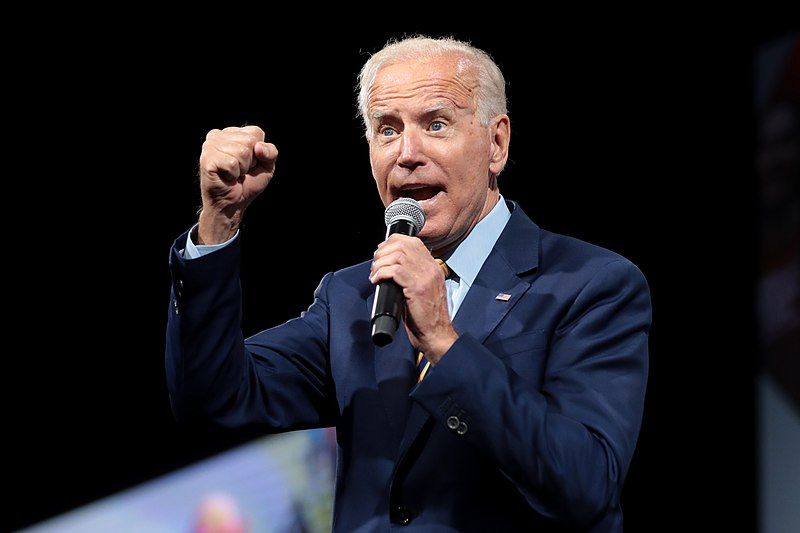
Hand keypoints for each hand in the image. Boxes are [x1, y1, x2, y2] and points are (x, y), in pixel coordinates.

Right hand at [197, 125, 277, 243]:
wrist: (233, 204)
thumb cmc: (248, 183)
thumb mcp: (267, 165)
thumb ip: (271, 152)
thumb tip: (258, 147)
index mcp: (232, 133)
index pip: (256, 132)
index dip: (259, 152)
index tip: (249, 163)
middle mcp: (218, 135)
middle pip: (249, 141)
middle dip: (251, 161)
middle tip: (240, 170)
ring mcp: (210, 146)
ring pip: (241, 152)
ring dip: (242, 169)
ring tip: (233, 174)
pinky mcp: (207, 159)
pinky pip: (232, 163)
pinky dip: (233, 174)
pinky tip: (226, 177)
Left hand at [369, 234, 457, 361]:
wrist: (436, 335)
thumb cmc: (426, 317)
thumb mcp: (421, 290)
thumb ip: (411, 276)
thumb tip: (389, 266)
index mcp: (433, 267)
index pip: (413, 242)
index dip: (393, 242)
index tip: (381, 251)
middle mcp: (431, 269)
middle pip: (403, 245)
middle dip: (383, 251)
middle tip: (375, 264)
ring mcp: (425, 277)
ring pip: (397, 255)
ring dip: (380, 263)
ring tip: (374, 273)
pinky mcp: (417, 288)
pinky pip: (394, 271)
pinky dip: (381, 273)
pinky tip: (376, 280)